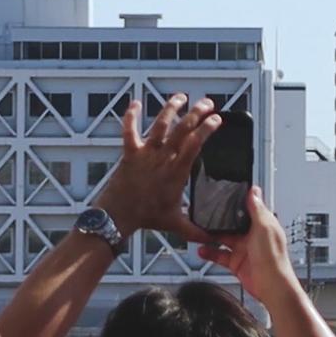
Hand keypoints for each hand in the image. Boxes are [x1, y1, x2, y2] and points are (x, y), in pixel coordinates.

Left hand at [94, 93, 220, 243]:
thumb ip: (196, 230)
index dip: (207, 129)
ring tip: (181, 97)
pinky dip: (131, 116)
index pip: (195, 144)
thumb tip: (214, 239)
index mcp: (176, 172)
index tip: (217, 119)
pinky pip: (129, 130)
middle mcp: (163, 158)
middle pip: (182, 129)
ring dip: (171, 109)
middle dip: (197, 113)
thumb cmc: (147, 217)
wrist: (118, 215)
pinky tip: (135, 103)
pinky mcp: (130, 153)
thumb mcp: (176, 224)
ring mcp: (146, 154)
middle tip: (208, 103)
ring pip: (160, 125)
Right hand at [198, 186, 301, 304]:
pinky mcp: (237, 262)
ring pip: (223, 239)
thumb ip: (257, 209)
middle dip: (219, 221)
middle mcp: (253, 236)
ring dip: (211, 236)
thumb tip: (254, 190)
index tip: (223, 197)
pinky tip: (202, 250)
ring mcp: (244, 249)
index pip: (248, 209)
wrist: (271, 285)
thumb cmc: (274, 258)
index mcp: (263, 225)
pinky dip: (210, 252)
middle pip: (232, 224)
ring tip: (198, 232)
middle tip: (204, 216)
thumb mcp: (264, 227)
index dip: (237, 203)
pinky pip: (220, 255)